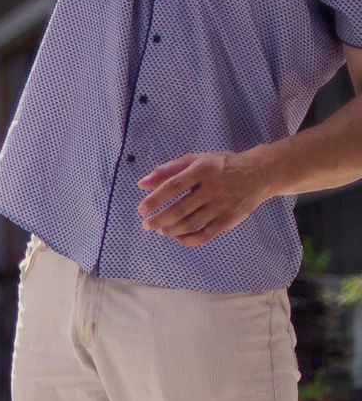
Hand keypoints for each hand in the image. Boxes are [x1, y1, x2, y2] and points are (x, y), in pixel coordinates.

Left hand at [137, 151, 271, 245]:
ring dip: (170, 230)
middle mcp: (213, 188)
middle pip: (180, 209)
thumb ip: (168, 170)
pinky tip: (178, 236)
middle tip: (146, 224)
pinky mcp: (230, 219)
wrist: (260, 173)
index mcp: (203, 169)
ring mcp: (223, 205)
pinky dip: (188, 239)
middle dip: (158, 220)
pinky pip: (205, 235)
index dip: (155, 200)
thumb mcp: (196, 160)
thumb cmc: (220, 166)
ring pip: (190, 224)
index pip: (173, 186)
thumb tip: (142, 184)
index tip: (141, 210)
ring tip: (161, 229)